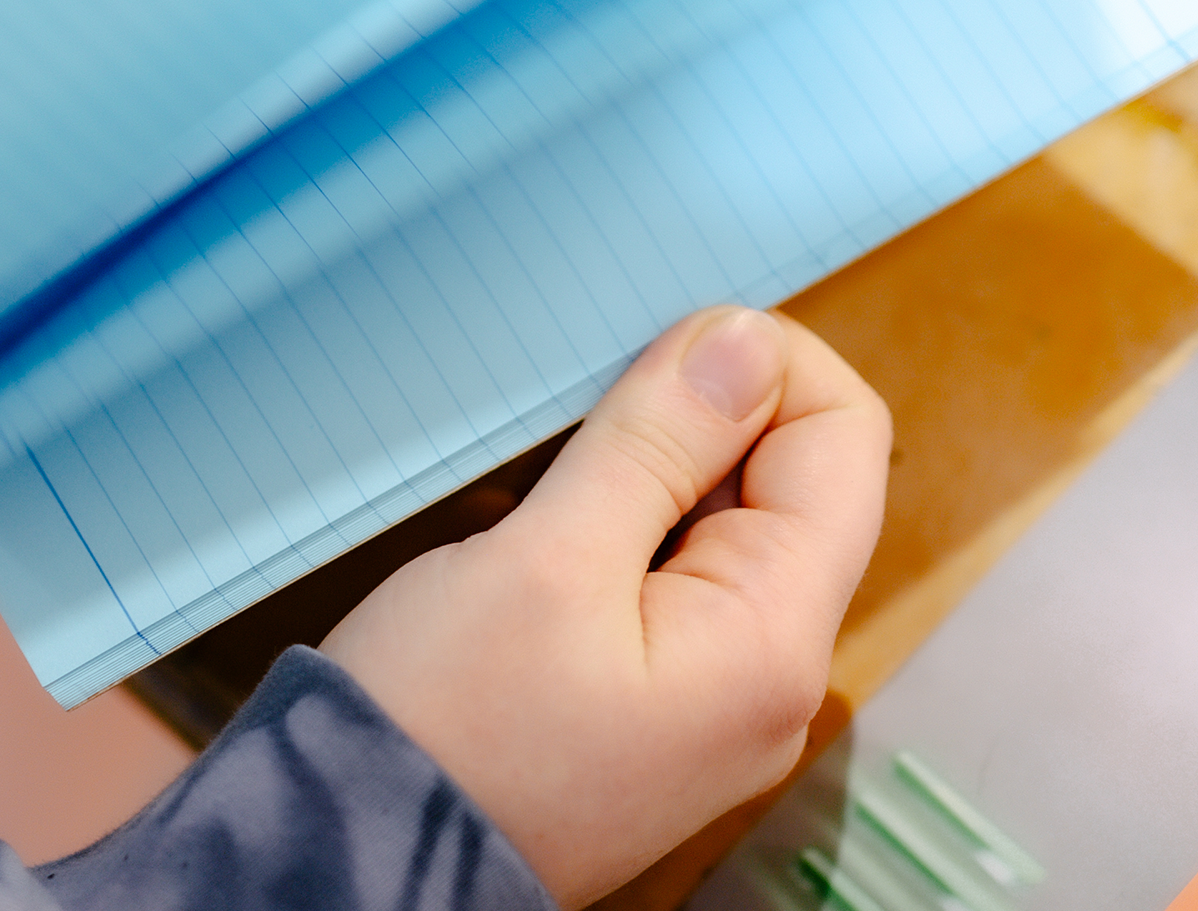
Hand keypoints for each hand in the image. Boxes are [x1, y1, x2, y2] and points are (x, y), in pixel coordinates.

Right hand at [320, 307, 889, 907]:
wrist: (353, 856)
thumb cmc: (442, 726)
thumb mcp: (547, 556)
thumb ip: (657, 440)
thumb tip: (740, 341)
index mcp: (770, 642)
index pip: (844, 441)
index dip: (765, 364)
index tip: (657, 351)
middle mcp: (767, 672)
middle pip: (791, 475)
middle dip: (697, 412)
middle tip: (585, 414)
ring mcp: (713, 688)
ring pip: (724, 513)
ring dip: (648, 462)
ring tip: (551, 480)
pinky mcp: (656, 690)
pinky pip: (674, 564)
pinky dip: (620, 514)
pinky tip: (543, 525)